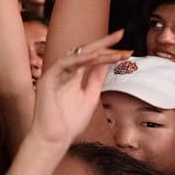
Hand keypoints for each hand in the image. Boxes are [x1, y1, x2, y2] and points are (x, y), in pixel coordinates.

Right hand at [29, 31, 125, 146]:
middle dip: (103, 42)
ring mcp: (55, 74)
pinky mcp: (48, 79)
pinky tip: (96, 57)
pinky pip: (65, 63)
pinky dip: (80, 59)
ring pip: (77, 55)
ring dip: (97, 52)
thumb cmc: (69, 122)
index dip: (107, 49)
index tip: (125, 46)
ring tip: (115, 52)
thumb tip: (107, 63)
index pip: (90, 57)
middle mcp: (64, 72)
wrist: (54, 139)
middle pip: (84, 51)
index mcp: (73, 77)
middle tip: (120, 35)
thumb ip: (96, 79)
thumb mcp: (90, 96)